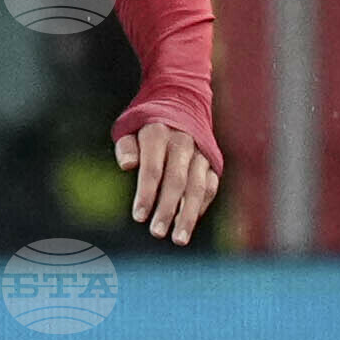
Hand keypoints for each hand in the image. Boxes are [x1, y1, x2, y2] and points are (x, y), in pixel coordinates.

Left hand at [115, 118, 219, 243]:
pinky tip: (188, 222)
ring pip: (198, 187)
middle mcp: (184, 142)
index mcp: (159, 133)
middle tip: (156, 233)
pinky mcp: (213, 161)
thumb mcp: (129, 126)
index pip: (152, 168)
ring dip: (188, 215)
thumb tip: (127, 166)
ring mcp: (201, 152)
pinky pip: (210, 186)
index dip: (146, 193)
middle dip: (167, 209)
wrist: (182, 100)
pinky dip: (201, 205)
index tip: (138, 216)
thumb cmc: (146, 122)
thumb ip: (126, 146)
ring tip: (178, 239)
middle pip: (177, 181)